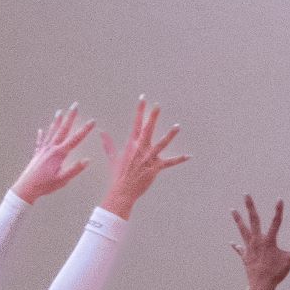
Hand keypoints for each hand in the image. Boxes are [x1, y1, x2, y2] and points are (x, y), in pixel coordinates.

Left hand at [13, 104, 94, 203]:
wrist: (26, 187)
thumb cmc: (45, 185)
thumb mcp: (63, 179)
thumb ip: (75, 169)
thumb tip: (87, 160)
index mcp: (59, 154)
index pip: (75, 139)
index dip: (85, 130)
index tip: (92, 121)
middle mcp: (51, 148)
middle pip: (62, 129)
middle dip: (70, 117)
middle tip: (75, 105)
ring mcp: (43, 150)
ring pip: (51, 132)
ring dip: (56, 121)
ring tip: (59, 111)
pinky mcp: (37, 154)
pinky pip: (40, 141)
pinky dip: (42, 135)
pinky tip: (41, 130)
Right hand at [99, 99, 187, 217]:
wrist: (122, 190)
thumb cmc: (118, 174)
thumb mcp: (113, 157)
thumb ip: (108, 144)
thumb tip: (101, 133)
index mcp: (132, 144)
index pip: (136, 123)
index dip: (140, 110)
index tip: (143, 99)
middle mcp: (140, 149)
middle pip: (148, 129)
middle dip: (153, 117)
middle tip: (158, 105)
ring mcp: (148, 158)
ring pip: (161, 144)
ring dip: (170, 135)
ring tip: (177, 126)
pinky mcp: (155, 168)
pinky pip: (169, 163)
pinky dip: (179, 159)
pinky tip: (188, 156)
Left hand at [231, 195, 289, 289]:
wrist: (261, 285)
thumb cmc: (276, 273)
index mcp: (269, 241)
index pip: (276, 222)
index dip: (278, 210)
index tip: (280, 199)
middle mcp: (257, 241)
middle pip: (253, 220)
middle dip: (250, 207)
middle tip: (246, 195)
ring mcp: (249, 248)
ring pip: (243, 230)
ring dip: (238, 220)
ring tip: (232, 210)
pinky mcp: (245, 256)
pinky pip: (240, 249)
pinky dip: (237, 246)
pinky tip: (232, 243)